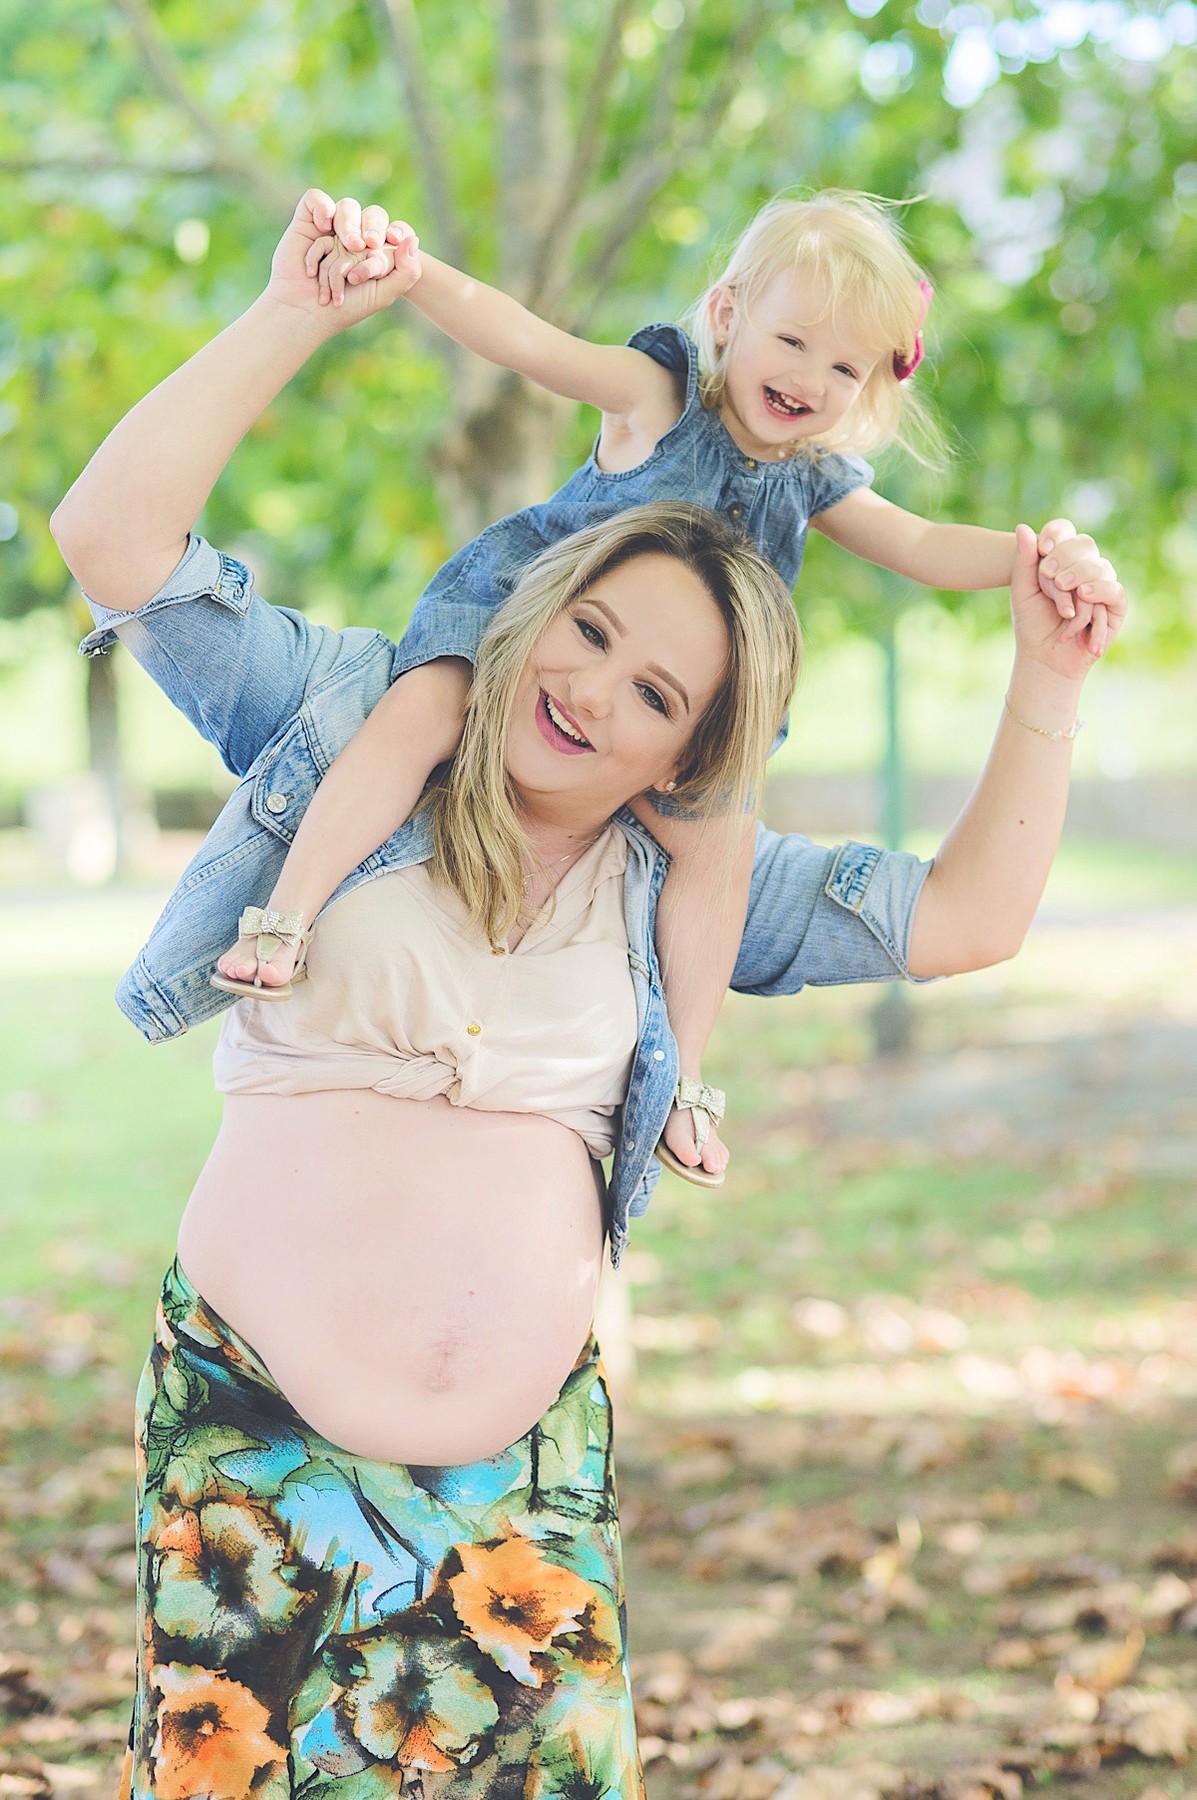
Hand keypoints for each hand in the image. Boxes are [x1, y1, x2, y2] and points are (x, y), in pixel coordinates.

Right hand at [304, 195, 419, 307]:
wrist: (306, 312)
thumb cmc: (345, 308)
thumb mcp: (384, 294)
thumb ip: (408, 272)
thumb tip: (414, 239)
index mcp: (376, 253)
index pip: (393, 229)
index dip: (397, 230)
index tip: (392, 239)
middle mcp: (355, 238)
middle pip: (373, 214)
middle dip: (373, 228)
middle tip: (365, 245)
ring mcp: (331, 229)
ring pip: (347, 207)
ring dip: (348, 225)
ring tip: (346, 247)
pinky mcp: (307, 223)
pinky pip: (315, 199)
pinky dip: (321, 207)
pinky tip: (324, 225)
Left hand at [1012, 520, 1125, 680]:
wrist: (1044, 657)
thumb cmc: (1032, 624)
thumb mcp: (1023, 591)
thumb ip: (1024, 561)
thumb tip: (1023, 526)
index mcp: (1061, 558)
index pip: (1064, 531)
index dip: (1056, 535)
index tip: (1043, 549)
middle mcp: (1084, 566)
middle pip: (1084, 544)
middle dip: (1065, 558)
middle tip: (1050, 578)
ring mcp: (1101, 583)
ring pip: (1098, 567)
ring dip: (1078, 581)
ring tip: (1063, 602)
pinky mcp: (1115, 604)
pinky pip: (1112, 590)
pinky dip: (1098, 592)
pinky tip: (1084, 596)